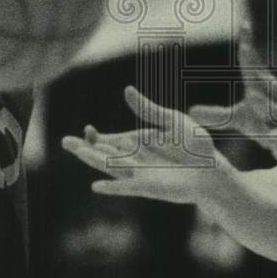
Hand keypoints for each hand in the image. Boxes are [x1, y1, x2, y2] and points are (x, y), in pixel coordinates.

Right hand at [62, 86, 227, 204]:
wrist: (212, 168)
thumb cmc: (195, 145)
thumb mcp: (171, 120)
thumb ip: (147, 109)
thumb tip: (126, 90)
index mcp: (138, 143)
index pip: (109, 141)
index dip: (95, 137)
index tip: (86, 129)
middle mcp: (135, 159)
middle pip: (103, 154)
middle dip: (84, 149)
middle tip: (64, 142)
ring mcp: (140, 174)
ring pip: (110, 167)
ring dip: (92, 161)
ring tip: (75, 153)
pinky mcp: (149, 187)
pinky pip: (126, 187)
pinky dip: (112, 187)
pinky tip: (96, 185)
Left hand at [189, 25, 276, 160]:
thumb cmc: (272, 125)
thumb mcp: (243, 121)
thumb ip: (218, 116)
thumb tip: (190, 111)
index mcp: (264, 89)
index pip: (252, 65)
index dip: (247, 45)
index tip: (244, 23)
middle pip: (265, 81)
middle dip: (255, 67)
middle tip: (245, 48)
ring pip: (276, 109)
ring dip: (265, 104)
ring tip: (253, 95)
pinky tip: (273, 138)